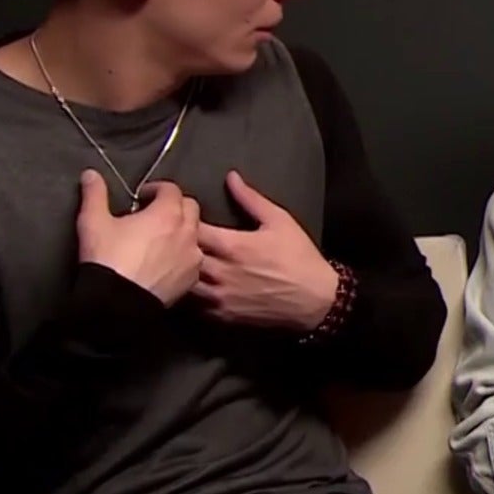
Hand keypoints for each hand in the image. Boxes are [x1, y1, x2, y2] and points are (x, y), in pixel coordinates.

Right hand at [76, 171, 201, 304]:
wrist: (117, 303)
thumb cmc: (107, 259)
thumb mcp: (93, 222)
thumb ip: (95, 194)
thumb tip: (91, 174)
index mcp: (168, 213)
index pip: (171, 189)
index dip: (157, 189)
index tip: (143, 197)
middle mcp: (187, 232)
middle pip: (190, 208)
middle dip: (174, 206)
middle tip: (153, 214)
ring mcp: (193, 257)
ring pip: (195, 234)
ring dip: (181, 231)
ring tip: (160, 239)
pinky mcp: (191, 279)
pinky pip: (193, 260)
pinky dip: (183, 255)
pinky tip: (165, 262)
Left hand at [192, 170, 339, 329]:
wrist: (316, 299)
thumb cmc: (299, 257)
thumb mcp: (280, 220)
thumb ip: (251, 199)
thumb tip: (230, 177)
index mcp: (233, 245)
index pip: (192, 229)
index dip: (184, 220)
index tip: (185, 217)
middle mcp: (222, 272)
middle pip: (182, 257)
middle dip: (178, 247)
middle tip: (177, 240)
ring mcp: (220, 297)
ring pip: (183, 284)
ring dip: (181, 273)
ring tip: (181, 265)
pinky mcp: (223, 316)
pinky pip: (194, 307)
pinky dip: (191, 295)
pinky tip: (194, 287)